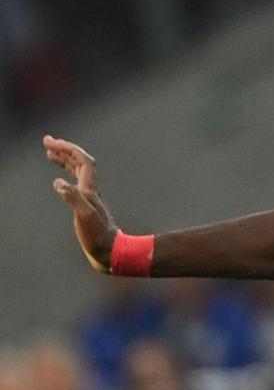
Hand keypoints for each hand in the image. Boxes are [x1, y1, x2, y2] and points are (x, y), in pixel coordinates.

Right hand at [44, 135, 114, 272]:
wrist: (110, 249)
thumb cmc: (97, 235)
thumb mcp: (83, 216)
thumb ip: (72, 198)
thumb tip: (58, 182)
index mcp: (89, 189)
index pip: (81, 161)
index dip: (68, 149)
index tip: (52, 142)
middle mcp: (90, 189)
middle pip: (79, 162)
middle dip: (64, 149)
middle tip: (47, 140)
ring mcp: (89, 196)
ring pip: (77, 171)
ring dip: (64, 159)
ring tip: (50, 152)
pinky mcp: (86, 204)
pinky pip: (76, 182)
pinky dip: (67, 174)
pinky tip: (59, 178)